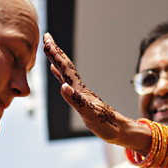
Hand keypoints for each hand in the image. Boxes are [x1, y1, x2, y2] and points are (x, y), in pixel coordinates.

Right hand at [43, 33, 143, 147]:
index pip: (66, 68)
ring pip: (66, 72)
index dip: (56, 55)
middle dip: (56, 51)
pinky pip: (68, 83)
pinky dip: (61, 76)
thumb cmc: (107, 126)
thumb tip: (63, 87)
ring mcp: (81, 92)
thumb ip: (76, 101)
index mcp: (80, 90)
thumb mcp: (90, 115)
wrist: (120, 130)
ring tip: (50, 51)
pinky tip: (58, 76)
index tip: (47, 41)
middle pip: (66, 66)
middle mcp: (80, 88)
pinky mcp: (82, 99)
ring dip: (58, 61)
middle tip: (47, 37)